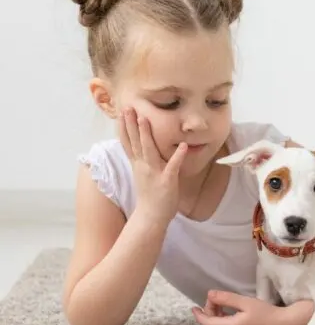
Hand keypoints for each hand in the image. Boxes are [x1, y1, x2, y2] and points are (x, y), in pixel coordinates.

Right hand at [118, 107, 187, 224]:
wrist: (150, 217)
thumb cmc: (149, 196)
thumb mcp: (142, 174)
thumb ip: (141, 160)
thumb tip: (140, 147)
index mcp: (137, 164)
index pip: (128, 142)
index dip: (124, 127)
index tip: (121, 112)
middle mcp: (143, 166)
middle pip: (135, 142)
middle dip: (131, 124)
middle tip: (128, 107)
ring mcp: (154, 173)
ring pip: (149, 150)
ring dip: (147, 134)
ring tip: (146, 118)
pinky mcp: (167, 180)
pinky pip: (173, 166)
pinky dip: (178, 156)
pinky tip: (183, 145)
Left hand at [192, 290, 306, 324]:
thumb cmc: (266, 313)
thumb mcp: (245, 302)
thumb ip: (226, 299)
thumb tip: (209, 295)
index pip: (207, 323)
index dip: (199, 315)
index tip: (193, 307)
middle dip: (208, 314)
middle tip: (214, 300)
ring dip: (215, 319)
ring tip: (220, 306)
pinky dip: (222, 324)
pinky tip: (228, 315)